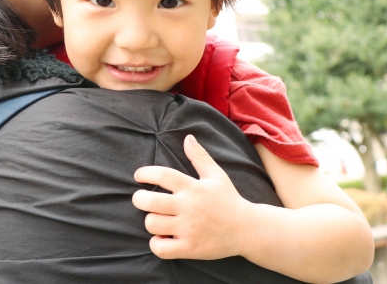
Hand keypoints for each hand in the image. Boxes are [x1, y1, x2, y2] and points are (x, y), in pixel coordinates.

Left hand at [132, 135, 256, 259]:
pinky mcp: (190, 248)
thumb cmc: (228, 200)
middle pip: (150, 201)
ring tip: (157, 219)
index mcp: (193, 187)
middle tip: (141, 199)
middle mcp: (188, 207)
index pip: (162, 175)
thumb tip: (188, 138)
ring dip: (150, 221)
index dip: (145, 173)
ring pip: (152, 224)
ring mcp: (188, 229)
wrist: (247, 229)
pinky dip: (156, 244)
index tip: (138, 176)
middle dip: (139, 199)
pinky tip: (163, 238)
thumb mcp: (216, 175)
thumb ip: (200, 156)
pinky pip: (161, 248)